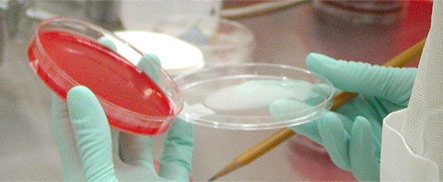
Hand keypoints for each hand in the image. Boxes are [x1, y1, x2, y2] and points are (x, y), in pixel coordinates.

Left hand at [51, 39, 193, 180]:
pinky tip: (183, 116)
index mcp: (84, 171)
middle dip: (118, 87)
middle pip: (112, 122)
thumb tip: (77, 93)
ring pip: (144, 134)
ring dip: (150, 103)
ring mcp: (141, 180)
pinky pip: (177, 159)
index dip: (71, 89)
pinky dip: (182, 138)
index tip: (85, 58)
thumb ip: (92, 141)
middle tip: (125, 56)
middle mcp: (111, 172)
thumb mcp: (100, 179)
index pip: (70, 123)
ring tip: (155, 69)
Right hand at [270, 53, 416, 180]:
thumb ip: (351, 74)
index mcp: (360, 107)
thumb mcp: (388, 80)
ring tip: (325, 117)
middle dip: (302, 120)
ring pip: (337, 151)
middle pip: (324, 131)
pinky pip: (360, 165)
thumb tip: (312, 60)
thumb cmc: (425, 98)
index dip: (306, 102)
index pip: (325, 107)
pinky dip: (357, 147)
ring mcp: (371, 152)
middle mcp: (361, 131)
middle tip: (281, 108)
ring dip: (327, 136)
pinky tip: (359, 126)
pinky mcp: (382, 170)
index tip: (288, 94)